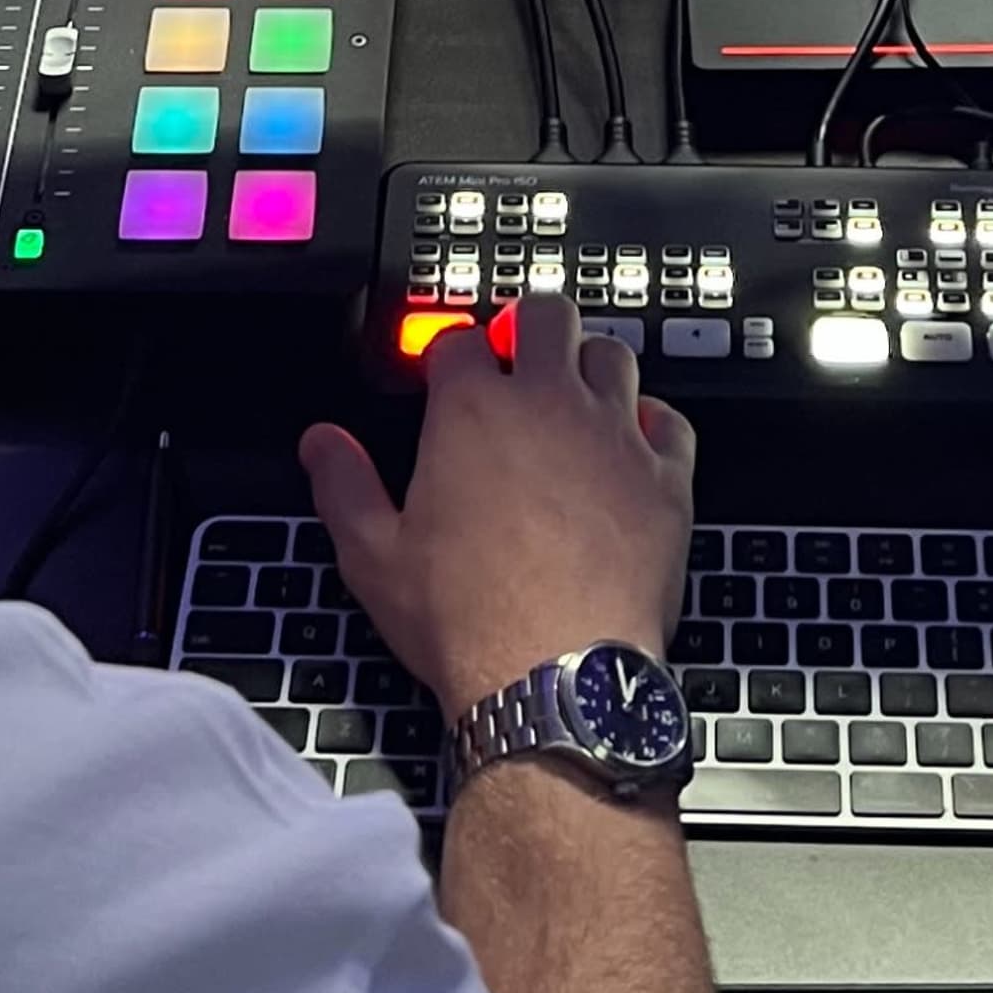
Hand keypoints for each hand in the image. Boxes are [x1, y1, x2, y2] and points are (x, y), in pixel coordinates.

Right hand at [305, 293, 696, 718]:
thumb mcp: (375, 558)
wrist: (557, 676)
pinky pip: (669, 420)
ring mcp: (614, 436)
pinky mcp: (665, 478)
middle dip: (526, 326)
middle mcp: (549, 406)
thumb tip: (322, 443)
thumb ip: (344, 486)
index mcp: (473, 413)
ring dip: (588, 364)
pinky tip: (632, 444)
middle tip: (515, 357)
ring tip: (571, 394)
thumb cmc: (468, 621)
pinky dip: (651, 423)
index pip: (458, 338)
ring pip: (612, 353)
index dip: (448, 350)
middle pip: (547, 316)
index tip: (446, 371)